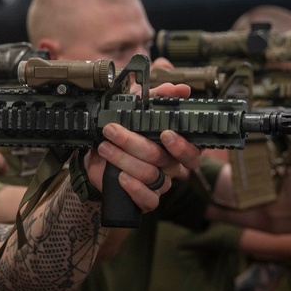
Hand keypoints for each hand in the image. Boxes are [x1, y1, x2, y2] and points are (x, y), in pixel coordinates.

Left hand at [89, 85, 201, 212]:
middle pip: (162, 158)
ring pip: (150, 174)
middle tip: (113, 130)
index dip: (183, 145)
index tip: (165, 134)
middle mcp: (170, 166)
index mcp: (174, 146)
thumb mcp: (137, 109)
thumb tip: (181, 89)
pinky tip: (120, 178)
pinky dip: (134, 188)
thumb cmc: (123, 134)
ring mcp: (159, 185)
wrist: (97, 161)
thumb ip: (158, 97)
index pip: (192, 151)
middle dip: (134, 143)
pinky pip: (148, 200)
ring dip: (123, 159)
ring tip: (105, 147)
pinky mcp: (146, 200)